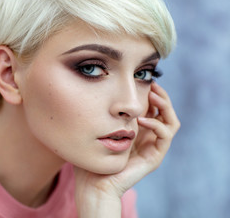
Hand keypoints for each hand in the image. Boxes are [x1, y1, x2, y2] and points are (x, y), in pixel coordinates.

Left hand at [74, 82, 179, 216]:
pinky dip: (157, 124)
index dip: (152, 93)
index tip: (144, 80)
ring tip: (152, 95)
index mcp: (137, 130)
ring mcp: (152, 147)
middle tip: (152, 84)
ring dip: (165, 106)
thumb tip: (99, 93)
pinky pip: (165, 136)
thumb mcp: (99, 129)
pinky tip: (142, 119)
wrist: (93, 183)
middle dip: (161, 96)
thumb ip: (104, 115)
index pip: (153, 108)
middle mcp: (147, 137)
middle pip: (165, 112)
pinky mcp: (154, 157)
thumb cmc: (93, 156)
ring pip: (171, 122)